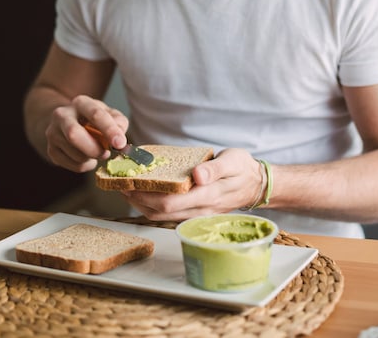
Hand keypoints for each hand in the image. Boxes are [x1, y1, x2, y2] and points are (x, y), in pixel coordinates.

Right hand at [44, 95, 128, 172]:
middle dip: (94, 148)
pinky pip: (73, 165)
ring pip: (76, 154)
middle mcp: (62, 115)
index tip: (120, 143)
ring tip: (96, 151)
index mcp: (81, 103)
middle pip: (74, 135)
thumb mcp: (110, 114)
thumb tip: (119, 139)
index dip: (109, 130)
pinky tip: (86, 156)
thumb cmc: (94, 119)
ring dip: (92, 158)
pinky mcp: (51, 150)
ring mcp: (53, 133)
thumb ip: (119, 123)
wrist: (68, 123)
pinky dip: (86, 165)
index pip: (95, 115)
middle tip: (106, 153)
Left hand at [122, 148, 264, 220]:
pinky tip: (144, 195)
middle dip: (138, 200)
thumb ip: (215, 169)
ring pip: (163, 217)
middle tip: (121, 185)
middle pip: (162, 212)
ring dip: (142, 205)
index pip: (171, 202)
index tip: (130, 184)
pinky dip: (153, 206)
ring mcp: (197, 214)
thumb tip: (197, 176)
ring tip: (127, 190)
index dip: (147, 195)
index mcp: (208, 195)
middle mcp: (200, 209)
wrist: (256, 184)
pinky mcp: (195, 212)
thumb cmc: (243, 168)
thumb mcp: (233, 160)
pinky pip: (169, 214)